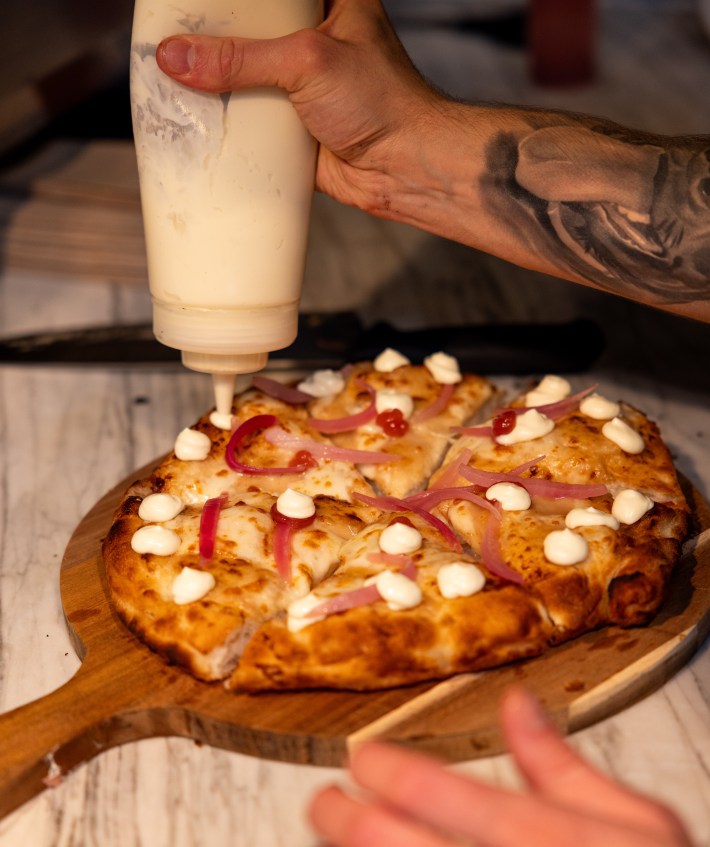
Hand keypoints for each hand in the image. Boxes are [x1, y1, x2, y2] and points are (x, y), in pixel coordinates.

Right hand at [156, 0, 441, 216]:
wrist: (406, 168)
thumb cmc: (383, 101)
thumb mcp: (306, 62)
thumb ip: (240, 58)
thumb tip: (177, 57)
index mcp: (328, 3)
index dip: (234, 1)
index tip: (191, 2)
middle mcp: (313, 42)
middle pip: (250, 30)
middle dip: (215, 37)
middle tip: (175, 34)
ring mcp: (303, 86)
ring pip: (247, 77)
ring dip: (218, 84)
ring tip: (175, 76)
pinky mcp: (295, 127)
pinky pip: (252, 121)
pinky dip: (230, 125)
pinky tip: (200, 121)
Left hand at [309, 687, 693, 846]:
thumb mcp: (637, 827)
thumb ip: (565, 766)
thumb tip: (517, 702)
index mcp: (543, 840)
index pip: (439, 795)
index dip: (388, 770)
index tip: (362, 755)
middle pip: (398, 846)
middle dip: (348, 821)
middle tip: (323, 802)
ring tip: (337, 838)